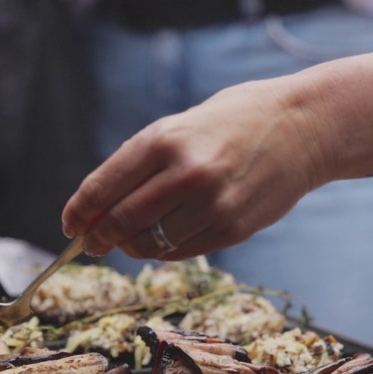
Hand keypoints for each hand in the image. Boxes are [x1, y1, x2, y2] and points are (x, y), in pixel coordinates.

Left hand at [62, 76, 328, 259]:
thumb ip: (143, 161)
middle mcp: (185, 173)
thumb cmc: (235, 122)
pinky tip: (163, 240)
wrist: (303, 127)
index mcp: (164, 140)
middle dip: (99, 238)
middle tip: (93, 244)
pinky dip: (163, 251)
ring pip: (149, 243)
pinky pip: (181, 252)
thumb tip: (99, 206)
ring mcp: (211, 204)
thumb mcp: (182, 125)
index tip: (70, 226)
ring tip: (130, 240)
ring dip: (131, 247)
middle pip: (121, 221)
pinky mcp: (232, 227)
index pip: (103, 187)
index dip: (79, 212)